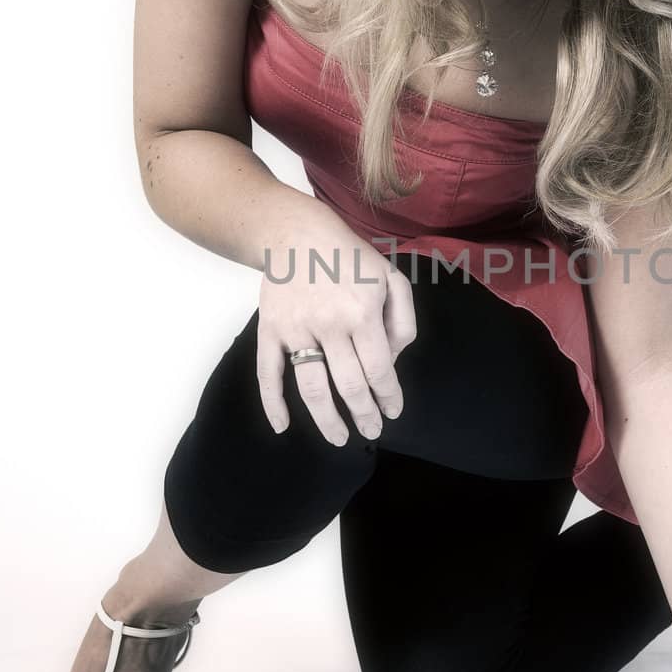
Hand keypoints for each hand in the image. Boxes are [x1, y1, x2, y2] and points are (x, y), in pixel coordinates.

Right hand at [257, 213, 416, 445]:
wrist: (297, 233)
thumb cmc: (350, 257)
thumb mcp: (392, 278)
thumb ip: (403, 320)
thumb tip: (393, 361)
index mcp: (363, 312)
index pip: (379, 369)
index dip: (388, 397)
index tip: (392, 412)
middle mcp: (330, 324)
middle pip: (349, 385)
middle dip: (364, 414)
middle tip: (371, 431)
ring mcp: (296, 329)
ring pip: (312, 387)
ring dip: (327, 420)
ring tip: (340, 438)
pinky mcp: (270, 330)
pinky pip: (268, 373)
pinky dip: (272, 403)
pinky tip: (282, 426)